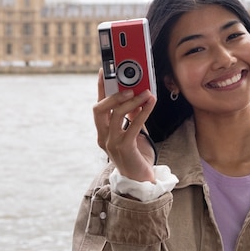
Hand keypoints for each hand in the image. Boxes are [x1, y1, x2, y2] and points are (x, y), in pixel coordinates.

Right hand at [93, 68, 156, 182]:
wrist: (140, 180)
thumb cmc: (136, 155)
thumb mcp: (132, 131)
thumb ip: (131, 116)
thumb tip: (136, 96)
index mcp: (102, 131)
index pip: (98, 105)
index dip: (100, 88)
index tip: (104, 71)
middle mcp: (103, 136)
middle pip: (99, 109)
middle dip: (113, 94)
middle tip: (129, 86)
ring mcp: (112, 143)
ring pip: (116, 115)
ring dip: (133, 101)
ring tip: (147, 93)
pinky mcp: (125, 148)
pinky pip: (132, 125)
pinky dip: (143, 112)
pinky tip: (151, 104)